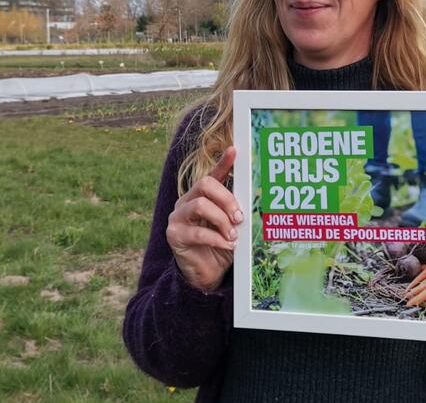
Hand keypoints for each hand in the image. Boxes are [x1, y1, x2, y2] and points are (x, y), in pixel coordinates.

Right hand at [166, 146, 242, 292]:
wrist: (205, 274)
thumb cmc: (220, 247)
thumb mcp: (231, 227)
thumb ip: (236, 213)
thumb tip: (251, 204)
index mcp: (201, 196)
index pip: (212, 175)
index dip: (223, 162)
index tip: (235, 151)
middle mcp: (187, 201)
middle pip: (205, 184)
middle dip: (227, 199)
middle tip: (239, 217)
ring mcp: (178, 217)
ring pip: (200, 205)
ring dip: (222, 220)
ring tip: (233, 235)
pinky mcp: (174, 235)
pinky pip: (197, 232)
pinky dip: (217, 238)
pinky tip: (227, 245)